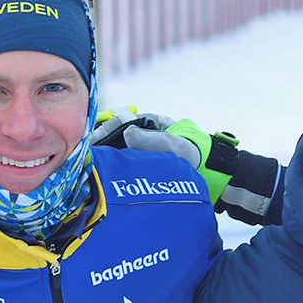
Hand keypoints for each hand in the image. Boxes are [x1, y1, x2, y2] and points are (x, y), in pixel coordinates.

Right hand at [92, 109, 280, 224]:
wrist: (217, 176)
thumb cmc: (197, 155)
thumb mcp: (172, 145)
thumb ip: (149, 139)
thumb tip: (126, 132)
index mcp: (152, 122)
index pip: (120, 121)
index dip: (104, 130)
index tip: (89, 141)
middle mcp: (147, 135)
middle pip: (117, 138)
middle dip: (102, 146)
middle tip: (85, 158)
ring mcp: (148, 152)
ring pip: (121, 153)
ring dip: (109, 160)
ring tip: (92, 171)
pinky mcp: (150, 168)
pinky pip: (129, 168)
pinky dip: (118, 172)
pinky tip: (107, 181)